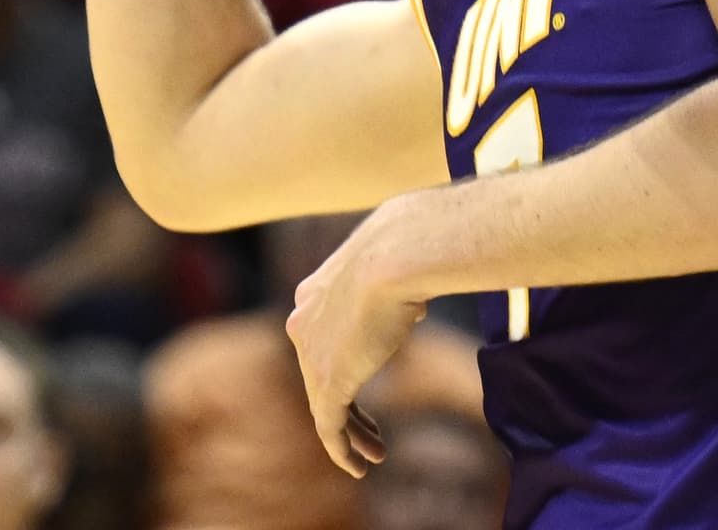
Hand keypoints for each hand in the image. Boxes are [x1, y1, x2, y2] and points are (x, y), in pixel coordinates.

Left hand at [284, 210, 428, 475]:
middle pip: (319, 376)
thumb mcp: (398, 269)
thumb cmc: (407, 251)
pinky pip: (329, 427)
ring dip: (352, 434)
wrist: (397, 255)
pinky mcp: (325, 380)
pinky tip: (359, 467)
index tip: (368, 378)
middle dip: (348, 405)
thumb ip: (397, 291)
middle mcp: (302, 323)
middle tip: (373, 431)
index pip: (322, 339)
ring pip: (324, 406)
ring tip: (374, 455)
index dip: (345, 364)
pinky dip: (342, 450)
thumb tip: (414, 307)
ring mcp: (309, 354)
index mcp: (312, 293)